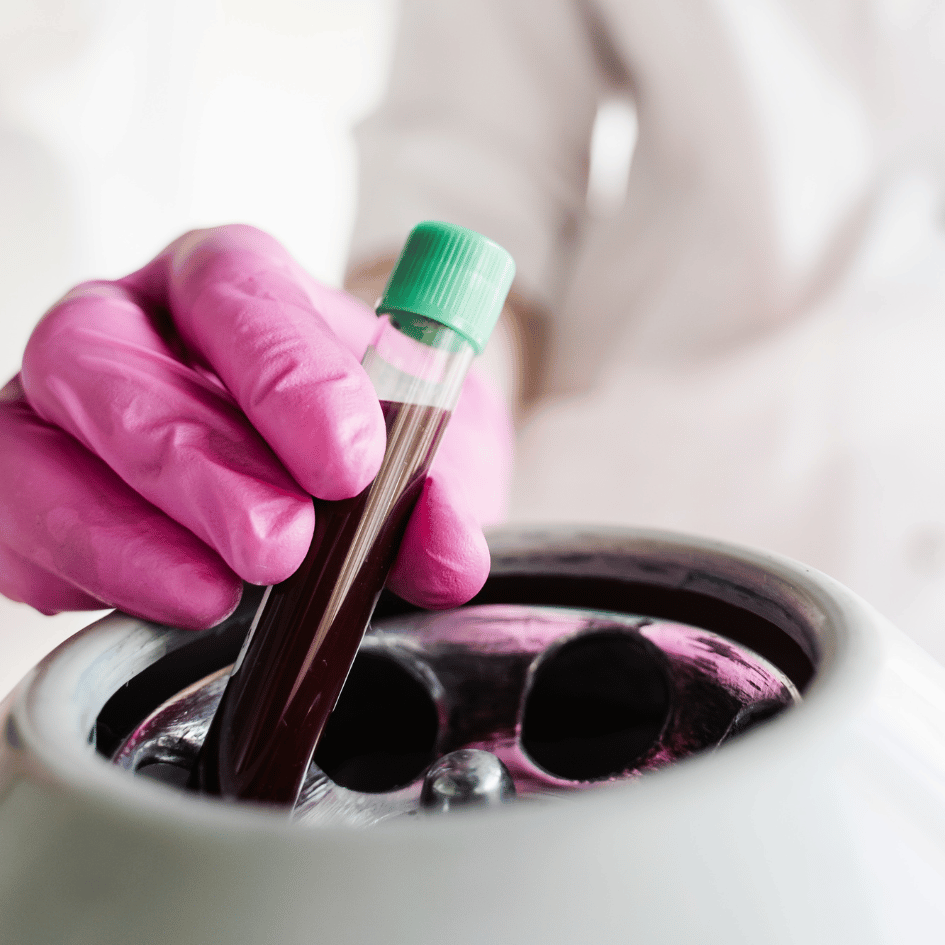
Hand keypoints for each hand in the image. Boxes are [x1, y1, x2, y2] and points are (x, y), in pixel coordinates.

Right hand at [0, 225, 512, 628]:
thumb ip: (440, 491)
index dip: (284, 371)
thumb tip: (446, 550)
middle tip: (280, 545)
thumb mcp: (430, 453)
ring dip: (122, 531)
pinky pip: (10, 520)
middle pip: (105, 356)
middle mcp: (131, 327)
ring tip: (217, 594)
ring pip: (33, 444)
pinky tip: (164, 599)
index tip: (349, 464)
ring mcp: (62, 406)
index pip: (234, 287)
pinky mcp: (28, 484)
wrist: (314, 478)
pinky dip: (80, 570)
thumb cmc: (361, 444)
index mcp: (232, 285)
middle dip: (194, 462)